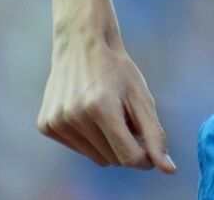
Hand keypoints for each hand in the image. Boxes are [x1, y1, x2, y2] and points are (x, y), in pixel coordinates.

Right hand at [38, 30, 174, 172]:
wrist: (82, 44)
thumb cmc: (118, 70)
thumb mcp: (142, 97)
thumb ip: (155, 134)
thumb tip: (168, 170)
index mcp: (101, 108)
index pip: (128, 157)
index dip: (145, 159)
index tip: (152, 150)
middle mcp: (73, 117)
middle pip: (112, 159)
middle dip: (127, 146)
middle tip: (128, 119)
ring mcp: (56, 122)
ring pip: (95, 157)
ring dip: (108, 143)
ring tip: (109, 113)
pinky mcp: (45, 125)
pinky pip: (78, 149)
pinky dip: (90, 138)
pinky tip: (89, 113)